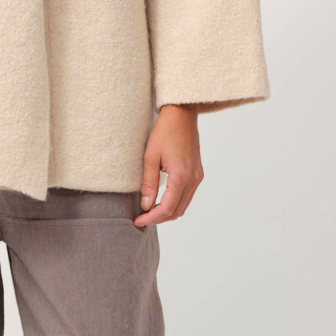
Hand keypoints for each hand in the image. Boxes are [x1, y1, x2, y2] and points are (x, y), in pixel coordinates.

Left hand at [133, 104, 203, 228]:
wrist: (181, 115)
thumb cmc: (164, 131)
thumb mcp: (151, 156)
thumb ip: (149, 183)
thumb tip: (146, 205)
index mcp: (181, 175)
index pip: (168, 208)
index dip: (152, 218)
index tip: (138, 221)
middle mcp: (193, 179)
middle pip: (177, 211)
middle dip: (159, 218)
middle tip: (141, 217)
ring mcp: (197, 177)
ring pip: (183, 206)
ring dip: (167, 212)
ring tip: (149, 211)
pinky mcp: (197, 174)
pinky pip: (187, 196)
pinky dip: (174, 203)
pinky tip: (161, 200)